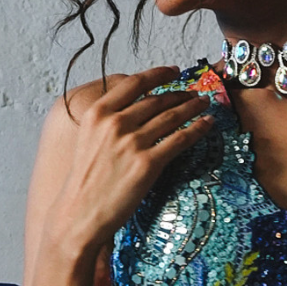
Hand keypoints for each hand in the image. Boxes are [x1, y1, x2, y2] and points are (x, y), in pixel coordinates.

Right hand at [41, 66, 213, 258]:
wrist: (80, 214)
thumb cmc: (84, 181)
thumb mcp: (88, 139)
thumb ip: (108, 120)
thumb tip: (136, 109)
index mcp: (98, 113)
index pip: (134, 83)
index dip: (158, 74)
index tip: (173, 71)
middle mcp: (115, 123)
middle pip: (156, 100)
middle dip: (180, 94)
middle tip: (193, 94)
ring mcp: (132, 143)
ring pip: (171, 117)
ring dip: (192, 108)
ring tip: (203, 105)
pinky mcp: (148, 164)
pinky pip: (179, 140)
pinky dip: (197, 129)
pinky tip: (207, 124)